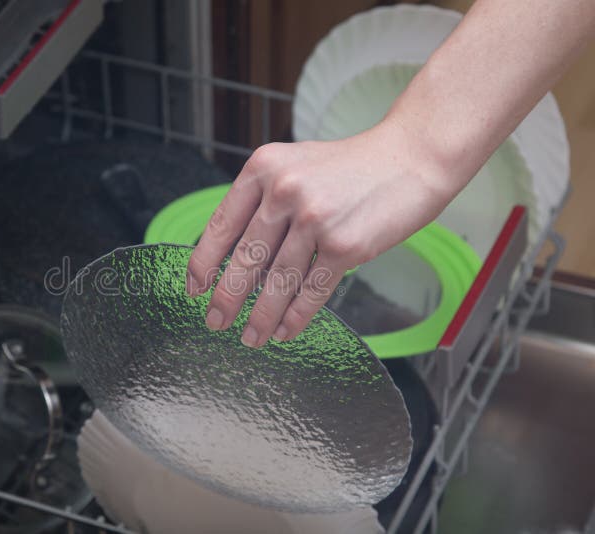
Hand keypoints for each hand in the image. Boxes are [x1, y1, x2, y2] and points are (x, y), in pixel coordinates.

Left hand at [186, 121, 455, 346]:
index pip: (221, 225)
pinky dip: (296, 316)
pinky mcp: (346, 244)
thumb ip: (264, 200)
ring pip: (278, 281)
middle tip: (216, 322)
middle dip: (226, 299)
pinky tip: (285, 331)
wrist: (411, 156)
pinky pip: (312, 290)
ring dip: (261, 317)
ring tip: (252, 338)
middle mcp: (284, 190)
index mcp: (263, 168)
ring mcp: (315, 218)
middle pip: (245, 259)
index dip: (204, 263)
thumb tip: (233, 255)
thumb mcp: (294, 166)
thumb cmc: (351, 166)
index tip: (195, 289)